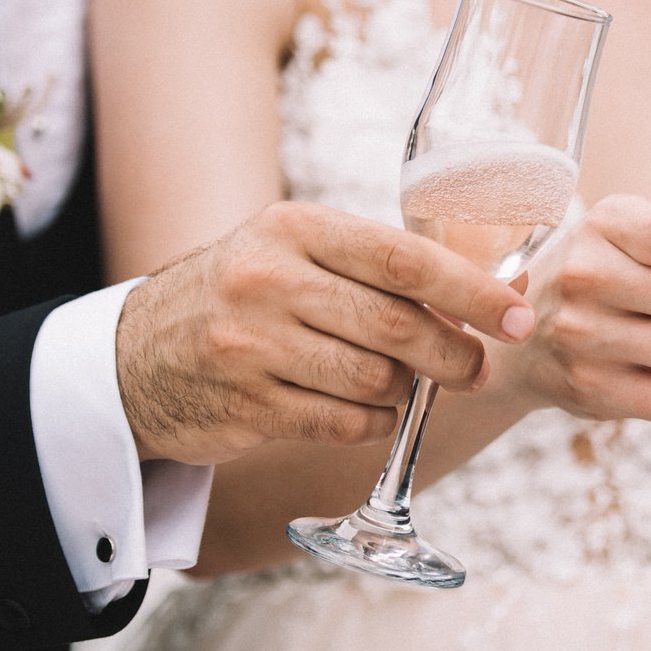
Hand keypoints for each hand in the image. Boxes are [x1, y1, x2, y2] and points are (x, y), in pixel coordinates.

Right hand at [116, 201, 534, 464]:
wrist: (131, 360)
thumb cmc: (242, 299)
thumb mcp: (293, 254)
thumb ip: (379, 266)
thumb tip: (500, 289)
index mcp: (293, 227)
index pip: (403, 259)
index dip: (472, 291)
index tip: (519, 316)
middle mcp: (268, 280)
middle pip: (397, 325)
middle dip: (455, 354)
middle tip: (479, 368)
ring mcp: (252, 346)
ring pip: (375, 380)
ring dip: (407, 393)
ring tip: (403, 386)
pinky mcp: (246, 406)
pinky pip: (344, 422)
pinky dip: (372, 423)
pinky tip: (367, 411)